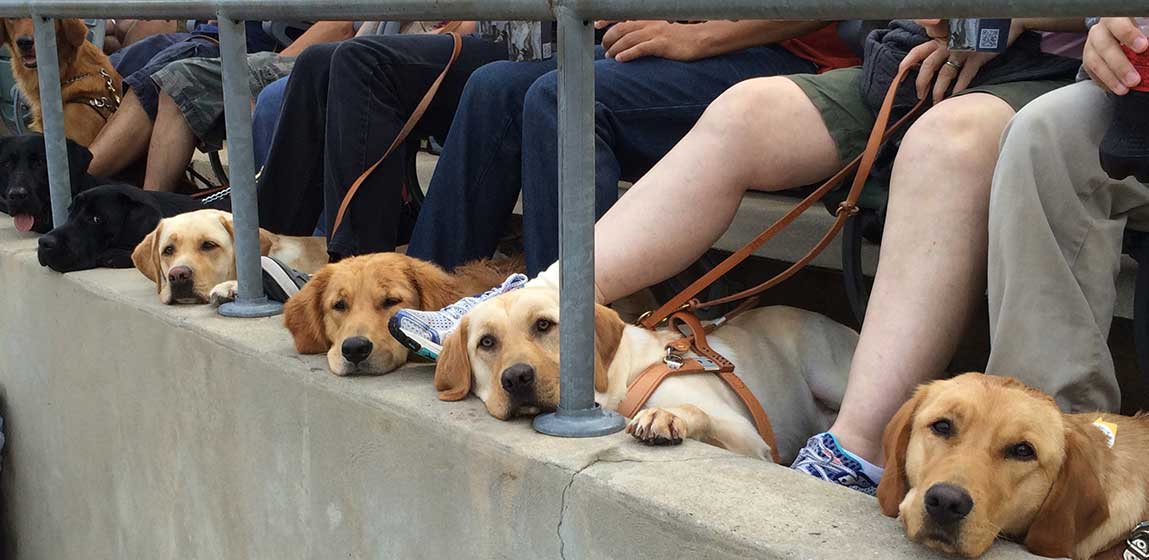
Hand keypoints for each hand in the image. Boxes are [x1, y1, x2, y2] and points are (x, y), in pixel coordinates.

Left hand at [599, 20, 708, 62]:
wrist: (698, 41)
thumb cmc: (676, 39)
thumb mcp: (658, 31)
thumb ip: (642, 33)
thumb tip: (624, 41)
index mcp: (647, 19)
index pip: (623, 17)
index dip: (608, 19)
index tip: (596, 24)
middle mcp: (649, 23)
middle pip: (622, 28)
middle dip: (609, 38)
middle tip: (605, 49)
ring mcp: (655, 33)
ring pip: (629, 38)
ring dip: (615, 48)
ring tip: (609, 56)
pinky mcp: (662, 44)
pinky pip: (641, 48)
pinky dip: (628, 54)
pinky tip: (620, 59)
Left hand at [899, 19, 1022, 103]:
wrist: (1004, 20)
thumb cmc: (978, 28)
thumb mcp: (957, 32)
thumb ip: (945, 43)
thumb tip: (934, 59)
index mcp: (941, 39)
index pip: (918, 51)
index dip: (907, 63)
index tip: (900, 76)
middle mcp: (949, 44)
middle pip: (928, 65)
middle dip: (921, 83)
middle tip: (919, 96)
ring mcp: (963, 50)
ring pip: (945, 74)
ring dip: (938, 91)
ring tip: (937, 103)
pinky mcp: (977, 56)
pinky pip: (965, 76)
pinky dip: (959, 88)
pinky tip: (955, 98)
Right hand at [1083, 17, 1148, 94]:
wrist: (1116, 34)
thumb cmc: (1133, 33)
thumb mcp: (1142, 30)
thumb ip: (1146, 41)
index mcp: (1116, 18)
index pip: (1118, 24)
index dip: (1129, 34)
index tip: (1143, 47)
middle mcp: (1100, 30)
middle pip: (1105, 46)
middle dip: (1120, 65)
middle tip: (1134, 80)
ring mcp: (1091, 45)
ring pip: (1095, 61)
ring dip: (1110, 78)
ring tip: (1124, 89)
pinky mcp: (1087, 58)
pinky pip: (1092, 72)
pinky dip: (1104, 82)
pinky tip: (1115, 88)